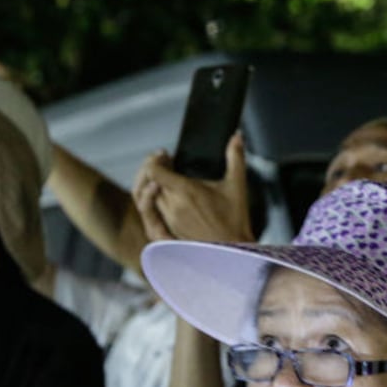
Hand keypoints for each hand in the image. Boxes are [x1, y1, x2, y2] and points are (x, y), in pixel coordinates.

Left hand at [132, 132, 251, 244]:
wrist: (232, 252)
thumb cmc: (235, 220)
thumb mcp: (237, 185)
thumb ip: (236, 157)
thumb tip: (237, 135)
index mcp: (186, 192)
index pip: (154, 171)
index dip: (155, 160)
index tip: (166, 155)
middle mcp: (173, 206)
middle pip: (148, 182)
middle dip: (154, 170)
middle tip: (166, 163)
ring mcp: (169, 220)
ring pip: (149, 198)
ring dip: (153, 186)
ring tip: (166, 179)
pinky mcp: (169, 232)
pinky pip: (153, 213)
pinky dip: (155, 202)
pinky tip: (167, 197)